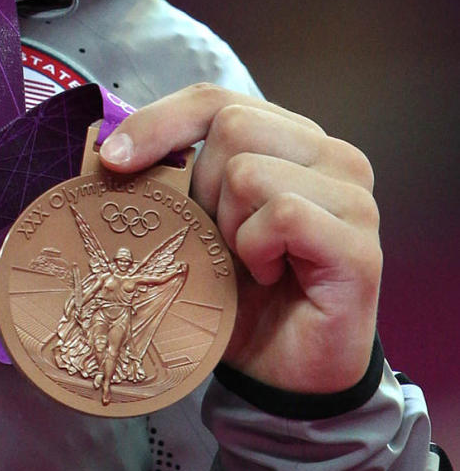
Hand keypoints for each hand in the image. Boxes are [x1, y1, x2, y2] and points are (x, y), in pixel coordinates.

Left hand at [99, 85, 380, 394]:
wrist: (282, 371)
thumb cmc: (241, 291)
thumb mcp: (197, 221)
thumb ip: (175, 175)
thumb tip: (111, 148)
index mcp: (290, 137)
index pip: (215, 99)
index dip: (159, 121)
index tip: (113, 159)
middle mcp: (331, 155)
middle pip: (232, 126)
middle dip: (203, 187)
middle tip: (218, 237)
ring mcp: (353, 196)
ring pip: (250, 171)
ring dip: (230, 226)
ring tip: (248, 260)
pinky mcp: (358, 243)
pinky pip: (283, 216)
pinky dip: (258, 250)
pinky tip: (270, 275)